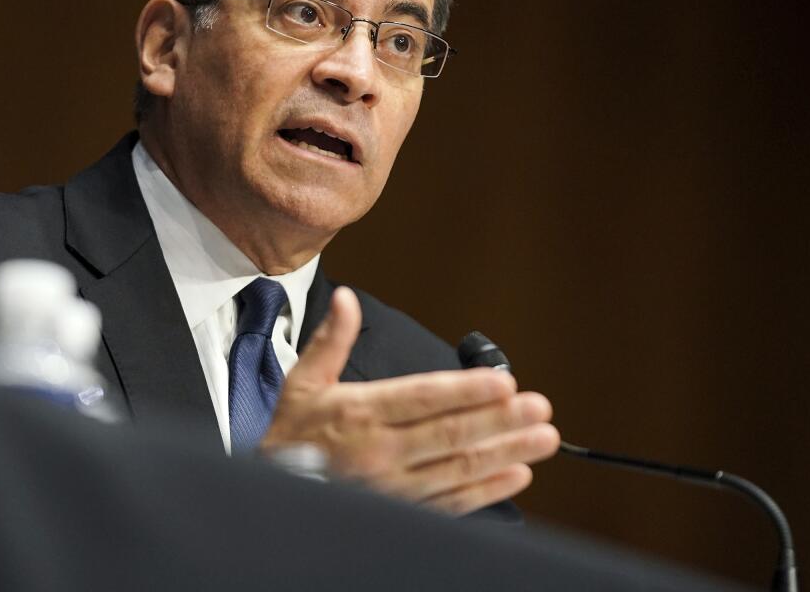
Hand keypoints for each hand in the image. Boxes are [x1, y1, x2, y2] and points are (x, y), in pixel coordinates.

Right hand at [260, 287, 559, 514]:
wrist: (268, 487)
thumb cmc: (289, 432)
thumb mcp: (301, 381)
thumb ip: (330, 340)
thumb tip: (345, 299)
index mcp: (359, 412)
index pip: (422, 398)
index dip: (466, 392)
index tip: (504, 383)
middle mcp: (380, 451)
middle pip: (450, 435)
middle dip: (500, 422)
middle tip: (539, 409)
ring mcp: (392, 486)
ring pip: (457, 469)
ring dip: (504, 454)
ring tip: (542, 440)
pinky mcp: (399, 510)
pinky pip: (449, 502)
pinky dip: (485, 491)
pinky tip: (515, 477)